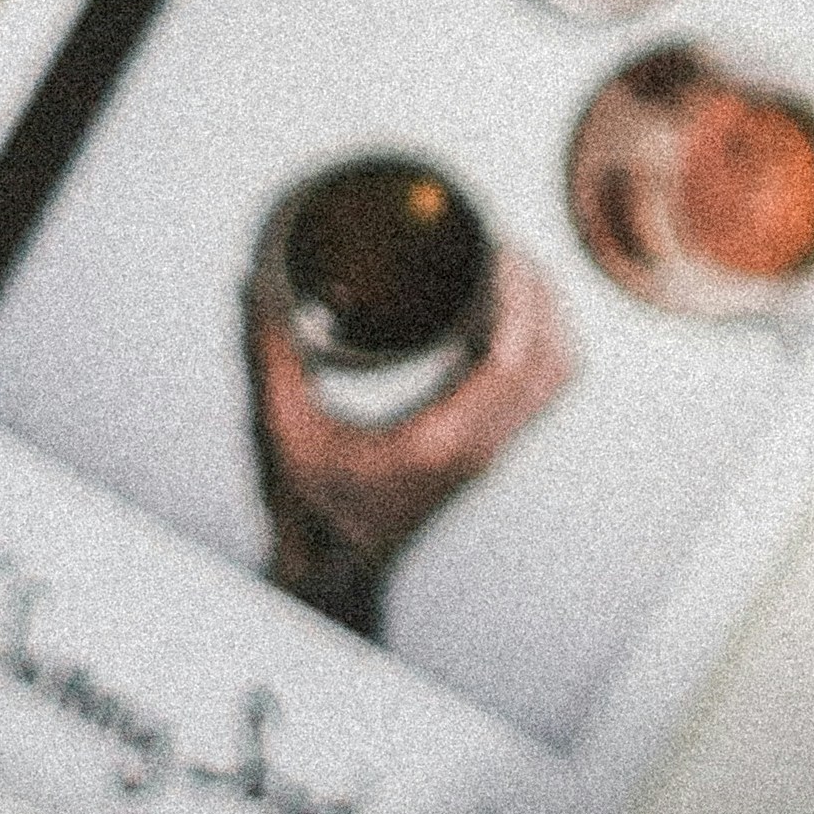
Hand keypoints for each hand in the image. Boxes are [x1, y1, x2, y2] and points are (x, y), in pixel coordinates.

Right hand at [251, 247, 574, 617]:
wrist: (339, 570)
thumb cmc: (312, 508)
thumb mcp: (283, 434)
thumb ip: (273, 359)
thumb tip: (255, 287)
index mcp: (441, 438)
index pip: (512, 356)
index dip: (518, 293)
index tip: (498, 245)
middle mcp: (481, 445)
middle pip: (551, 355)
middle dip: (540, 291)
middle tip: (505, 244)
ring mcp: (492, 451)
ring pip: (558, 373)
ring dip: (549, 316)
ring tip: (514, 271)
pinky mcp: (490, 450)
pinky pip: (542, 390)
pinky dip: (540, 343)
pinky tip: (503, 314)